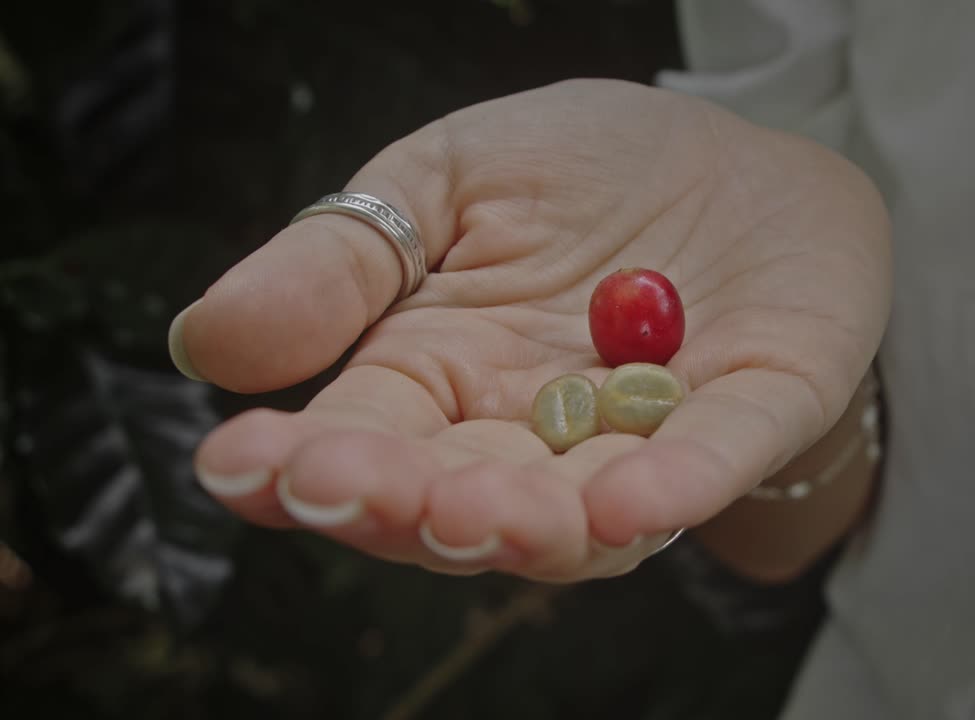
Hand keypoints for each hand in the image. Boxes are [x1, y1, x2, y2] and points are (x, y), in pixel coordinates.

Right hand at [173, 79, 890, 581]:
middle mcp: (538, 430)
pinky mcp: (755, 411)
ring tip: (473, 515)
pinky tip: (624, 504)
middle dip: (409, 505)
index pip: (368, 436)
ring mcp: (647, 433)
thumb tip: (206, 342)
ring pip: (582, 514)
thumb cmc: (585, 172)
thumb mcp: (449, 181)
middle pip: (463, 497)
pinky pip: (715, 460)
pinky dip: (673, 486)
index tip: (242, 465)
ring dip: (527, 525)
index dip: (306, 462)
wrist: (739, 158)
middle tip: (356, 492)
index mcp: (449, 373)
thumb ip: (347, 260)